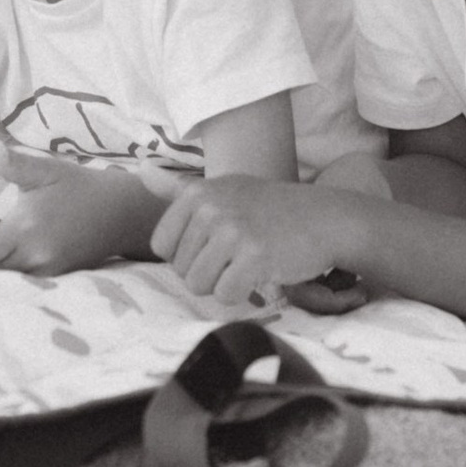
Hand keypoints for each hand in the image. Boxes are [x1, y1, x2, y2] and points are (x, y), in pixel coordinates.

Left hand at [0, 143, 162, 275]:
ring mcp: (48, 271)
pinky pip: (26, 281)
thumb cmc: (81, 188)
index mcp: (25, 230)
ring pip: (7, 279)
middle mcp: (35, 256)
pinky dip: (12, 273)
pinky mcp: (59, 277)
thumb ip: (16, 164)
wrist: (122, 212)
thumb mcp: (48, 170)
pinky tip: (8, 259)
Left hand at [151, 174, 358, 313]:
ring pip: (200, 286)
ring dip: (224, 284)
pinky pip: (226, 295)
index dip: (188, 255)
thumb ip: (178, 189)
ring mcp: (233, 230)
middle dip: (209, 271)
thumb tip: (140, 171)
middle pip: (181, 271)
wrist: (325, 218)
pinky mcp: (255, 255)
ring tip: (249, 262)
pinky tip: (262, 272)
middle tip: (241, 252)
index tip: (216, 243)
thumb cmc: (270, 209)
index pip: (162, 248)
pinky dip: (243, 293)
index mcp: (197, 192)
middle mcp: (211, 206)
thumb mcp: (224, 190)